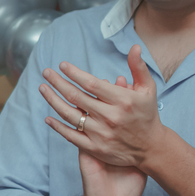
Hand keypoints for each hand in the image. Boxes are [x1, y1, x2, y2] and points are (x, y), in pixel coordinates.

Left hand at [39, 45, 164, 169]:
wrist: (151, 148)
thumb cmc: (147, 114)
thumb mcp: (148, 89)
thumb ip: (138, 68)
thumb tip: (134, 47)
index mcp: (123, 100)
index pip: (91, 83)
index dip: (74, 73)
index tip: (62, 65)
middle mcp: (111, 117)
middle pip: (76, 97)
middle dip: (58, 82)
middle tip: (46, 72)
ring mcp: (101, 134)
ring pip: (70, 115)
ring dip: (53, 100)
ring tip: (43, 88)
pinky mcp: (95, 148)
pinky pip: (71, 136)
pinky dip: (58, 127)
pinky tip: (48, 117)